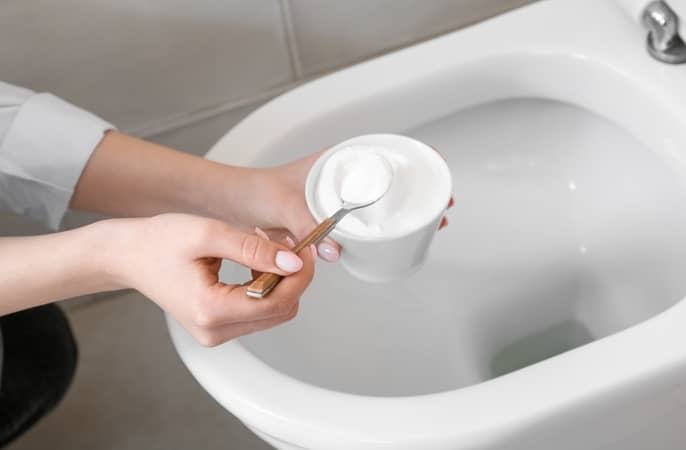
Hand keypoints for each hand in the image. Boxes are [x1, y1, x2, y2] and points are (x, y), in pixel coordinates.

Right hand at [106, 213, 314, 345]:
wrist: (127, 256)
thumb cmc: (158, 241)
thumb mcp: (209, 234)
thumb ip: (254, 250)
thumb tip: (294, 262)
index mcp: (210, 311)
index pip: (278, 302)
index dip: (301, 275)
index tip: (306, 248)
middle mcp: (214, 330)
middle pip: (281, 310)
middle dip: (292, 276)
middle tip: (285, 243)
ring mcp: (216, 333)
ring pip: (273, 312)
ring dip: (279, 280)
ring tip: (263, 247)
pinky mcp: (218, 327)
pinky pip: (258, 310)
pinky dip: (264, 286)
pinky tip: (254, 260)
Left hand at [231, 151, 453, 260]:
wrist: (230, 206)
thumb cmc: (255, 192)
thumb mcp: (284, 205)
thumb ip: (308, 227)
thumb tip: (335, 250)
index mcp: (335, 161)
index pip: (384, 153)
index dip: (414, 160)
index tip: (437, 169)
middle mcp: (341, 177)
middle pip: (392, 180)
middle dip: (419, 190)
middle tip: (442, 205)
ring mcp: (337, 199)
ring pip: (381, 204)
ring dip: (404, 213)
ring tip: (429, 223)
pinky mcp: (330, 221)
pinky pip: (363, 226)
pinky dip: (382, 232)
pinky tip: (393, 242)